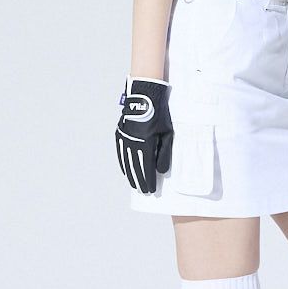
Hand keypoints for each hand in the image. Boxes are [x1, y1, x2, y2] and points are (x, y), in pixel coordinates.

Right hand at [116, 76, 173, 193]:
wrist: (144, 97)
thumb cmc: (159, 114)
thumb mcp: (167, 133)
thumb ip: (164, 153)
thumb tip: (162, 171)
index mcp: (146, 143)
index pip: (147, 167)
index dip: (149, 180)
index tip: (151, 189)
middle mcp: (133, 142)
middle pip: (136, 167)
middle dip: (140, 181)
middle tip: (143, 191)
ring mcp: (125, 138)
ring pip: (127, 162)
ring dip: (131, 175)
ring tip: (134, 185)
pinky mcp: (120, 134)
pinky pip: (121, 153)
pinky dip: (123, 163)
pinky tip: (125, 171)